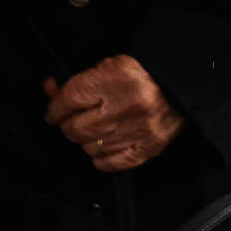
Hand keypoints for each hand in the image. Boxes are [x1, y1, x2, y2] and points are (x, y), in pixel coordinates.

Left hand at [43, 54, 184, 173]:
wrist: (179, 85)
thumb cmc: (141, 74)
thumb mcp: (107, 66)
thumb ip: (77, 81)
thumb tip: (50, 89)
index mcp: (116, 78)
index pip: (71, 99)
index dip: (55, 108)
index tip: (53, 112)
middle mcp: (126, 106)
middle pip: (77, 128)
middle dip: (68, 125)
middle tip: (72, 121)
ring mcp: (139, 130)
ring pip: (91, 148)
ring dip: (85, 141)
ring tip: (92, 131)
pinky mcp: (149, 148)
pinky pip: (112, 163)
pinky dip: (101, 158)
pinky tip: (102, 147)